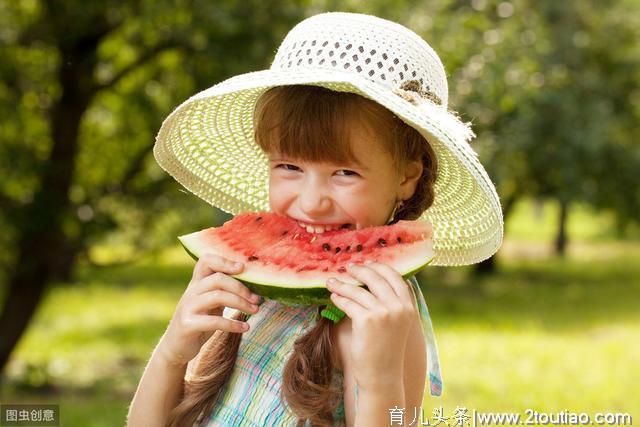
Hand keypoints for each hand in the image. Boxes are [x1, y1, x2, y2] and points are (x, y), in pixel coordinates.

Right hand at [157, 253, 260, 365]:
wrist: (177, 346)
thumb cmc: (201, 321)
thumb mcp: (211, 303)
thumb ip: (224, 290)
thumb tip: (255, 284)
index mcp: (197, 282)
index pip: (206, 261)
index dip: (224, 261)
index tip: (243, 268)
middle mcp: (191, 291)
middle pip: (218, 279)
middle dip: (241, 288)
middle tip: (257, 299)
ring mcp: (188, 307)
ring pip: (218, 296)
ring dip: (241, 303)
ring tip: (255, 310)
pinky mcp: (188, 324)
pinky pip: (214, 321)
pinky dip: (233, 324)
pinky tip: (245, 327)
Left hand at [326, 261, 418, 390]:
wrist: (382, 376)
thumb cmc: (386, 350)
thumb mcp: (397, 324)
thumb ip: (391, 303)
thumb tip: (374, 280)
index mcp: (408, 307)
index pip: (395, 277)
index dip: (380, 267)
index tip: (367, 263)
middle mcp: (398, 307)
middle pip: (376, 278)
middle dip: (360, 270)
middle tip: (348, 267)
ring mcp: (383, 313)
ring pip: (358, 290)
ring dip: (343, 284)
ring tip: (331, 282)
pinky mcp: (367, 320)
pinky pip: (349, 303)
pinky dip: (339, 298)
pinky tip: (333, 297)